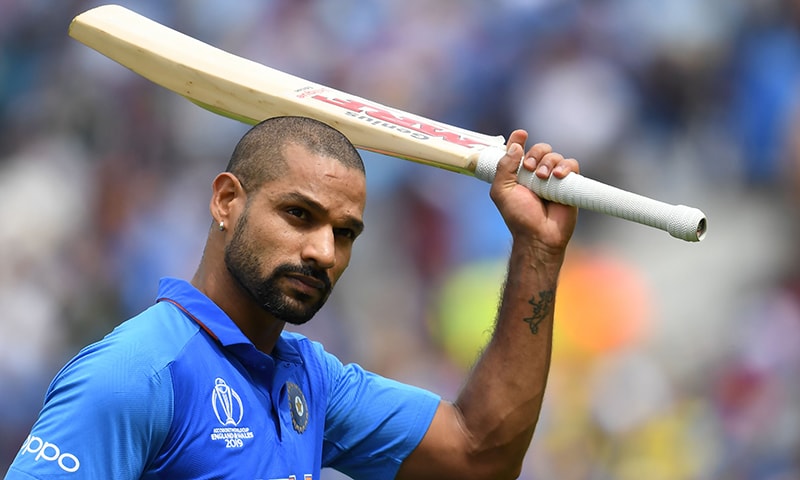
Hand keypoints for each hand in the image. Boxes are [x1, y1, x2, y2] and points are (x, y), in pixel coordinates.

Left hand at [489, 129, 578, 255]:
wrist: (539, 235)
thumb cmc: (519, 217)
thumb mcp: (502, 191)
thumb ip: (504, 168)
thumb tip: (515, 145)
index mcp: (518, 174)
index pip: (519, 150)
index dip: (519, 140)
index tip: (521, 135)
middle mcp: (536, 173)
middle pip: (540, 148)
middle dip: (535, 154)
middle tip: (530, 168)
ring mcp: (553, 178)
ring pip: (555, 155)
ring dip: (549, 162)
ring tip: (543, 177)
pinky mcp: (569, 184)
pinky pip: (572, 165)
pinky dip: (566, 166)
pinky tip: (559, 176)